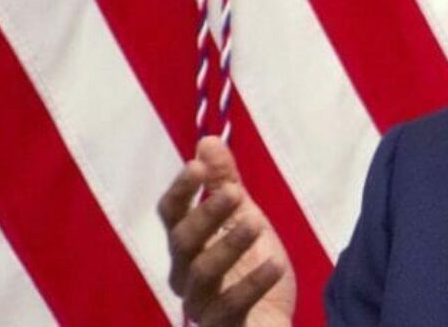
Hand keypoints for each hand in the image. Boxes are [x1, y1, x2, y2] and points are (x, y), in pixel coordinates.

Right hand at [158, 136, 295, 325]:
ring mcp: (202, 303)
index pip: (171, 214)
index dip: (182, 189)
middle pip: (183, 242)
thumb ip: (225, 183)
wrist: (270, 321)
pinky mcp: (222, 326)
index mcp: (188, 245)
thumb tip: (208, 140)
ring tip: (257, 222)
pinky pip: (231, 306)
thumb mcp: (243, 218)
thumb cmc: (250, 268)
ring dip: (229, 245)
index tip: (198, 165)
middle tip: (236, 192)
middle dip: (207, 214)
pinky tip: (276, 265)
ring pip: (203, 273)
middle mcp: (185, 274)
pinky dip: (253, 284)